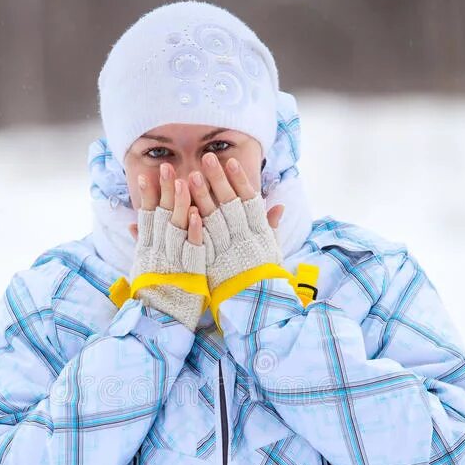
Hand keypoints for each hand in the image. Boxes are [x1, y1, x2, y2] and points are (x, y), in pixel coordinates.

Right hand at [127, 164, 206, 332]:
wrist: (157, 326)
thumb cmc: (152, 300)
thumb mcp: (143, 269)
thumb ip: (141, 244)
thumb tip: (131, 225)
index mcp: (146, 251)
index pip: (146, 217)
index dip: (147, 195)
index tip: (145, 174)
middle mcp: (157, 253)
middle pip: (161, 215)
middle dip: (163, 190)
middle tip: (165, 167)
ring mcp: (173, 261)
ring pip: (177, 227)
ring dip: (180, 204)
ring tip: (184, 180)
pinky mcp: (189, 273)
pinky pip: (193, 249)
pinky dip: (194, 232)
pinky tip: (198, 214)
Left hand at [187, 153, 285, 291]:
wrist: (253, 306)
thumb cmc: (263, 277)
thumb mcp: (271, 251)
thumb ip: (270, 228)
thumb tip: (279, 207)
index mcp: (258, 233)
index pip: (249, 201)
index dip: (240, 180)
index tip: (231, 161)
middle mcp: (243, 238)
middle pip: (228, 204)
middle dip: (217, 180)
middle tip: (206, 159)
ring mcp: (226, 251)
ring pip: (213, 219)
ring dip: (202, 197)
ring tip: (191, 176)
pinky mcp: (211, 264)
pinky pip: (202, 242)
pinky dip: (195, 227)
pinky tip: (186, 210)